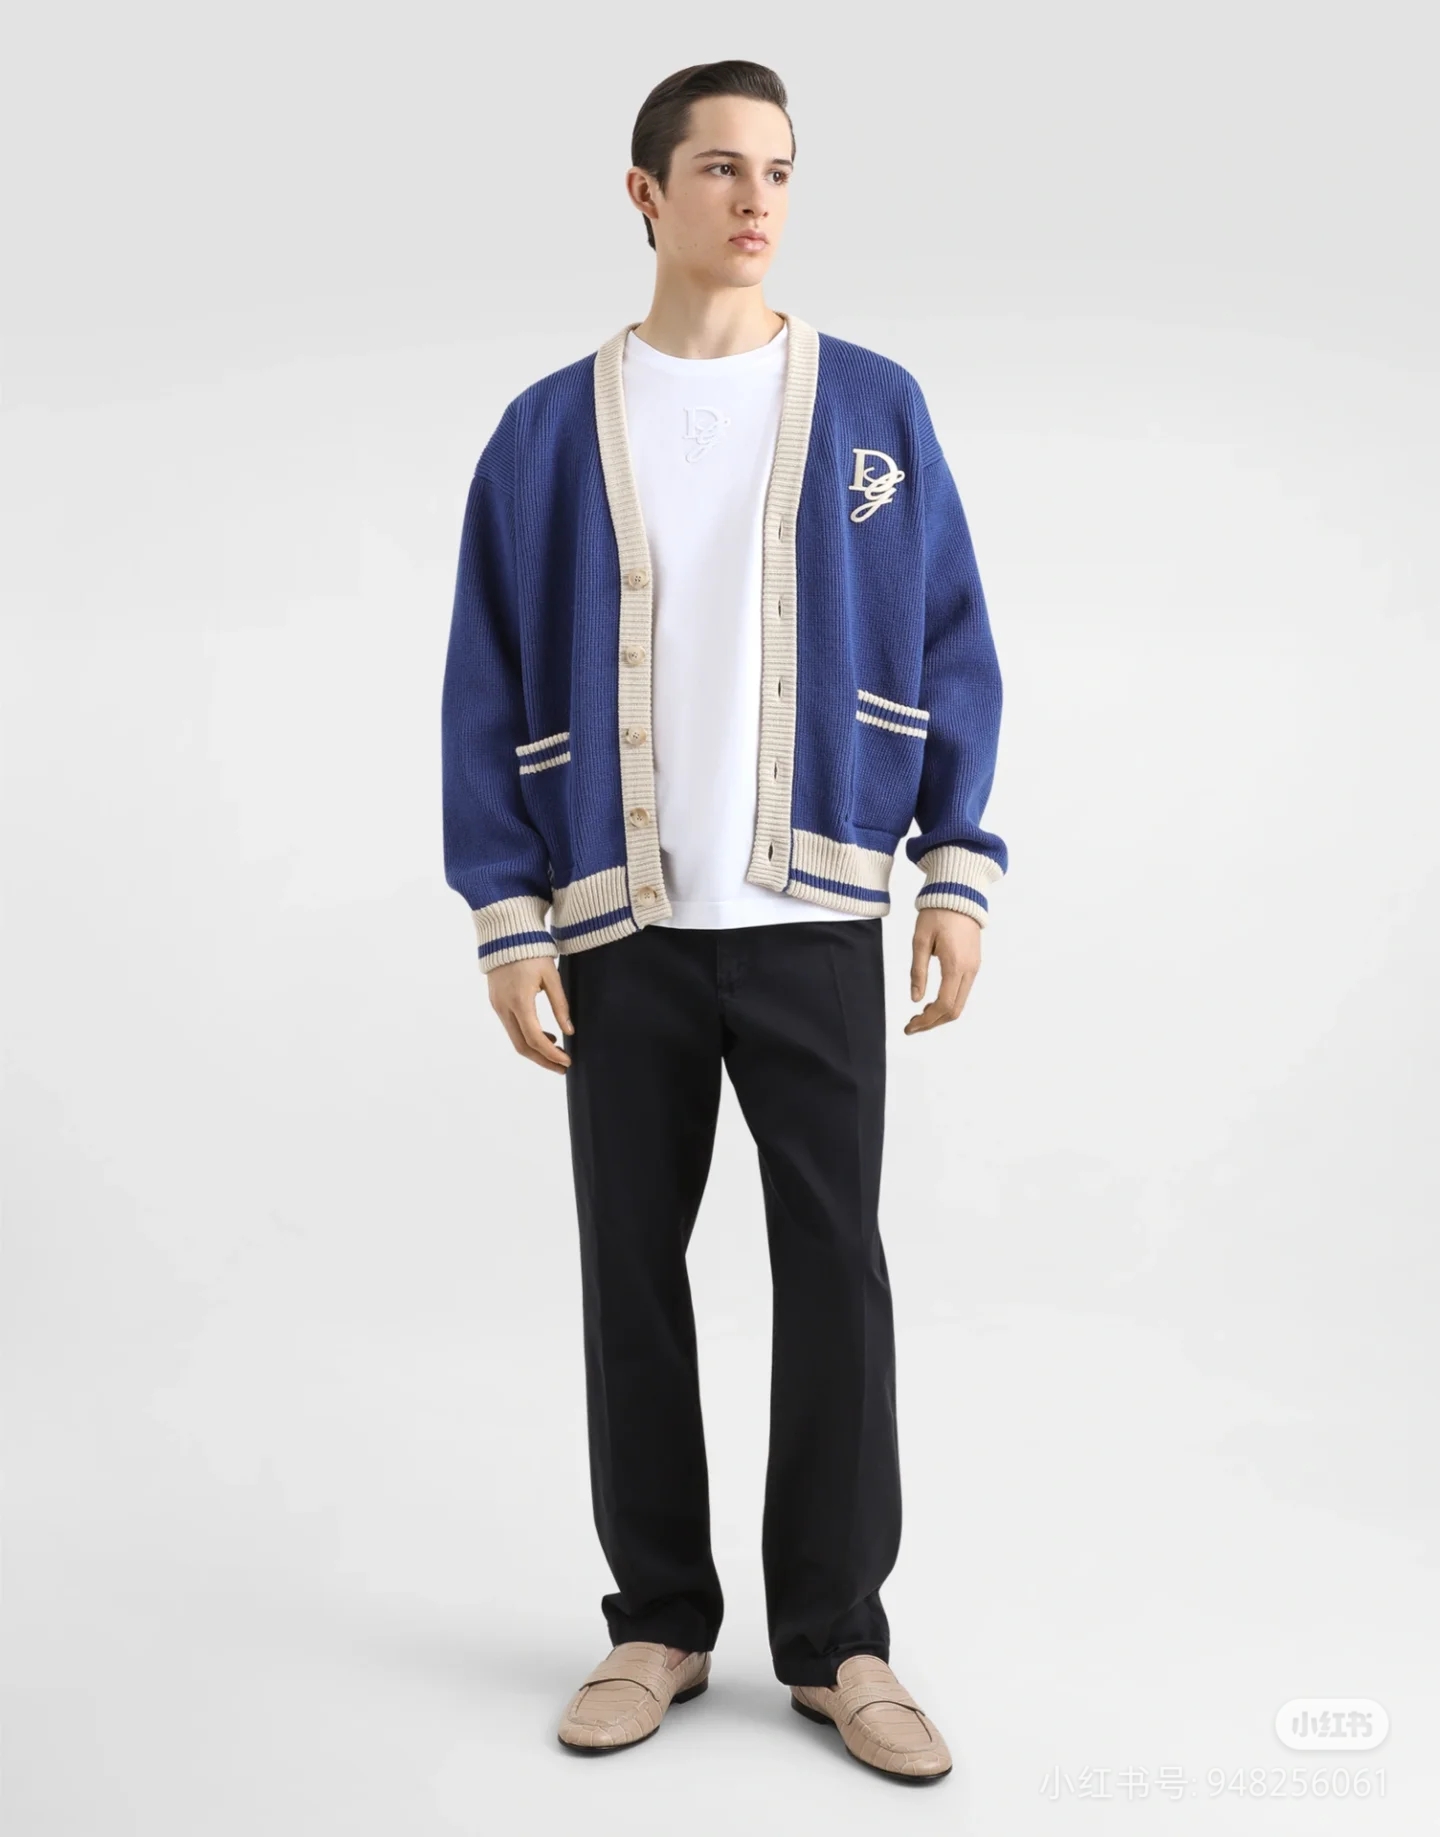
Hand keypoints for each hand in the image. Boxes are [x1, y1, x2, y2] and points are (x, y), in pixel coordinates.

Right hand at [485, 955, 573, 1071]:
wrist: (506, 935)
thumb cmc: (532, 952)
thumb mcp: (551, 976)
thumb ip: (560, 1005)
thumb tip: (569, 1031)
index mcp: (520, 1000)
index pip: (534, 1038)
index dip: (551, 1054)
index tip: (567, 1061)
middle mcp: (504, 1007)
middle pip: (522, 1046)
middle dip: (543, 1060)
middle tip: (562, 1067)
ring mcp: (497, 1006)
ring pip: (515, 1039)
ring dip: (535, 1050)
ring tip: (557, 1051)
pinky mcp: (496, 1002)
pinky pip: (511, 1027)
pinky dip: (526, 1036)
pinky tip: (545, 1035)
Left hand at [905, 909, 980, 1034]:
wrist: (959, 894)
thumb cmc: (937, 913)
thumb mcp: (920, 941)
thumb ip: (917, 972)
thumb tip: (915, 999)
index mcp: (956, 965)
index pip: (944, 1006)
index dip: (926, 1021)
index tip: (909, 1026)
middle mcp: (970, 970)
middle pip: (955, 1010)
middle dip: (933, 1022)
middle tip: (912, 1025)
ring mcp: (974, 967)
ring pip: (960, 1003)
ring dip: (940, 1014)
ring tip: (919, 1015)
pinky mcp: (974, 963)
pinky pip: (963, 991)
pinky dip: (948, 1002)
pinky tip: (932, 1002)